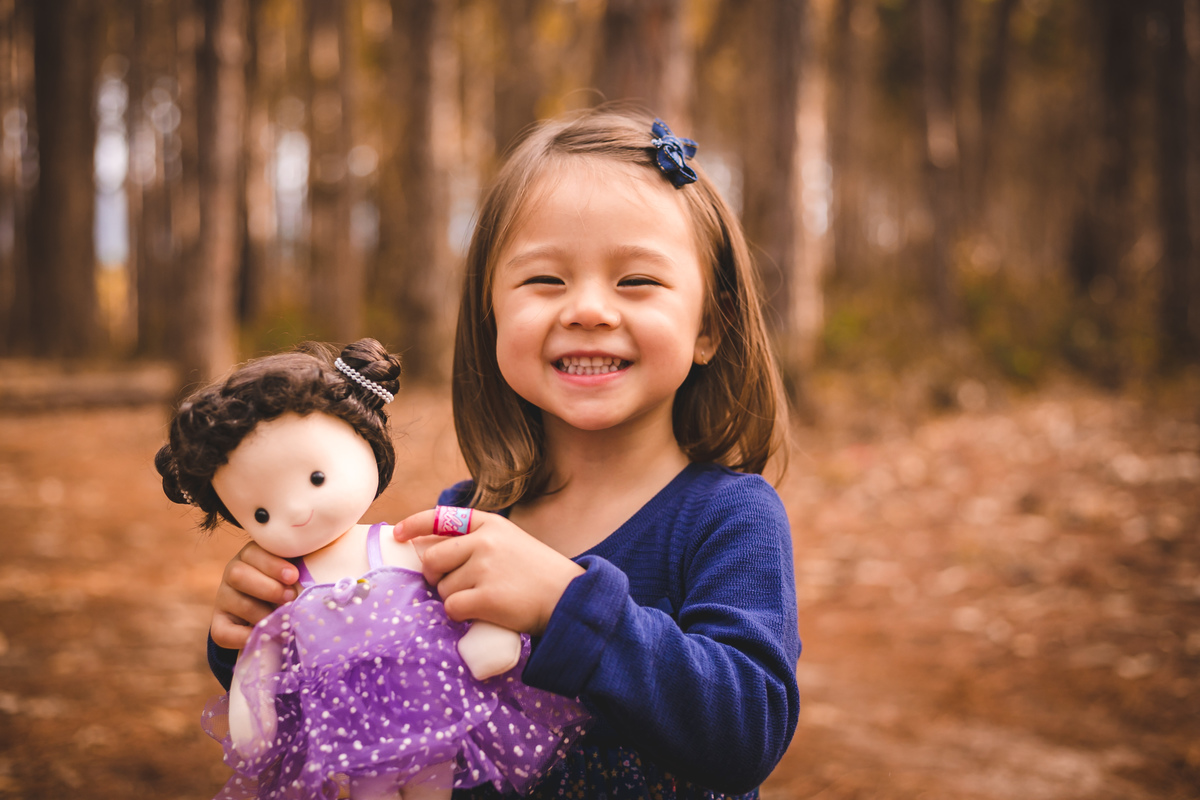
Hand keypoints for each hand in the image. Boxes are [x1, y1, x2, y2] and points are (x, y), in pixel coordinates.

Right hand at [210, 541, 298, 649]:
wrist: (275, 611)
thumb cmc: (295, 584)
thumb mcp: (298, 569)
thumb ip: (308, 564)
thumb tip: (334, 564)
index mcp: (253, 555)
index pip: (254, 553)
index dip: (272, 564)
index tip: (294, 576)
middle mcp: (234, 573)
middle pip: (238, 574)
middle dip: (267, 587)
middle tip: (290, 597)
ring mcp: (225, 598)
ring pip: (234, 602)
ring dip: (260, 612)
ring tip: (282, 619)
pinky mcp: (220, 623)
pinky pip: (222, 631)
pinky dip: (242, 637)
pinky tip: (263, 636)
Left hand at [395, 509, 584, 635]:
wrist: (569, 598)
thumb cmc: (537, 573)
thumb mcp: (510, 542)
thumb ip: (477, 542)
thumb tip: (430, 556)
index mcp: (489, 524)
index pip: (441, 517)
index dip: (414, 525)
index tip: (397, 534)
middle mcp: (485, 541)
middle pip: (432, 559)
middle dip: (435, 576)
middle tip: (454, 586)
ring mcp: (485, 568)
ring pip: (442, 588)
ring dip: (454, 598)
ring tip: (482, 599)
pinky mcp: (486, 597)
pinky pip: (452, 607)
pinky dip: (460, 615)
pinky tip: (479, 613)